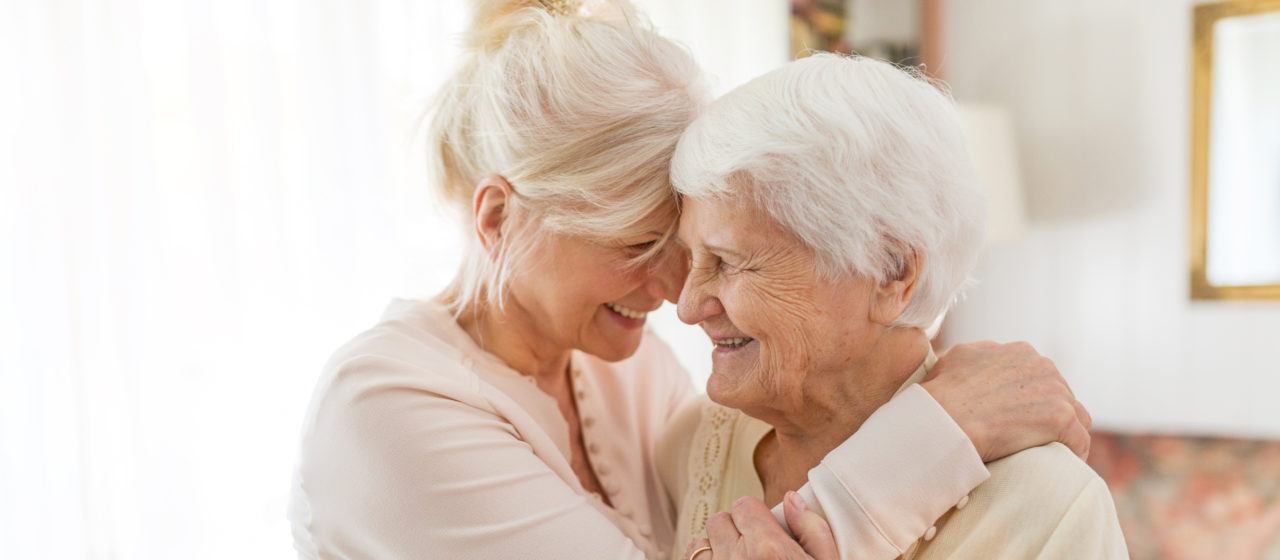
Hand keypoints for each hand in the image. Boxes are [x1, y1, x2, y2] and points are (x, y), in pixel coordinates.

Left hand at [682, 493, 835, 559]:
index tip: (765, 534)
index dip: (755, 518)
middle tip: (752, 552)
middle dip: (734, 532)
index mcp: (770, 549)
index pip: (744, 505)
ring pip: (698, 545)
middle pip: (719, 521)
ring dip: (713, 551)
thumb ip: (813, 530)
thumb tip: (792, 498)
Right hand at [922, 340, 1091, 461]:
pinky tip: (1060, 465)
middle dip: (1049, 416)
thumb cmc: (942, 394)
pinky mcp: (1062, 418)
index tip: (1021, 418)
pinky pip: (1080, 440)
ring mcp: (1056, 391)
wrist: (944, 420)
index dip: (1033, 399)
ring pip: (1077, 417)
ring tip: (1049, 454)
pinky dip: (1072, 454)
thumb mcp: (957, 357)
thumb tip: (986, 357)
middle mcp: (1043, 365)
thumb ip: (980, 355)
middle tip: (1032, 439)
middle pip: (1061, 395)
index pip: (1042, 377)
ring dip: (1064, 434)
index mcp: (1021, 352)